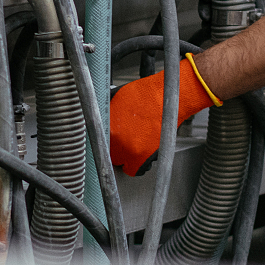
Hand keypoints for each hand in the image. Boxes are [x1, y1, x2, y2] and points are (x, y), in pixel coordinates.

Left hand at [108, 55, 217, 175]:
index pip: (97, 142)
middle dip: (115, 149)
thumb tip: (99, 116)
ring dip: (126, 157)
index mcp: (107, 126)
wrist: (167, 97)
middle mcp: (116, 140)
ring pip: (120, 162)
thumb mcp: (117, 98)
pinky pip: (135, 170)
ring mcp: (130, 150)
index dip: (104, 141)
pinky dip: (137, 166)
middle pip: (108, 154)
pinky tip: (139, 158)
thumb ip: (107, 113)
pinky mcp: (144, 158)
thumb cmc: (146, 94)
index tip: (107, 142)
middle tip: (123, 143)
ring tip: (133, 147)